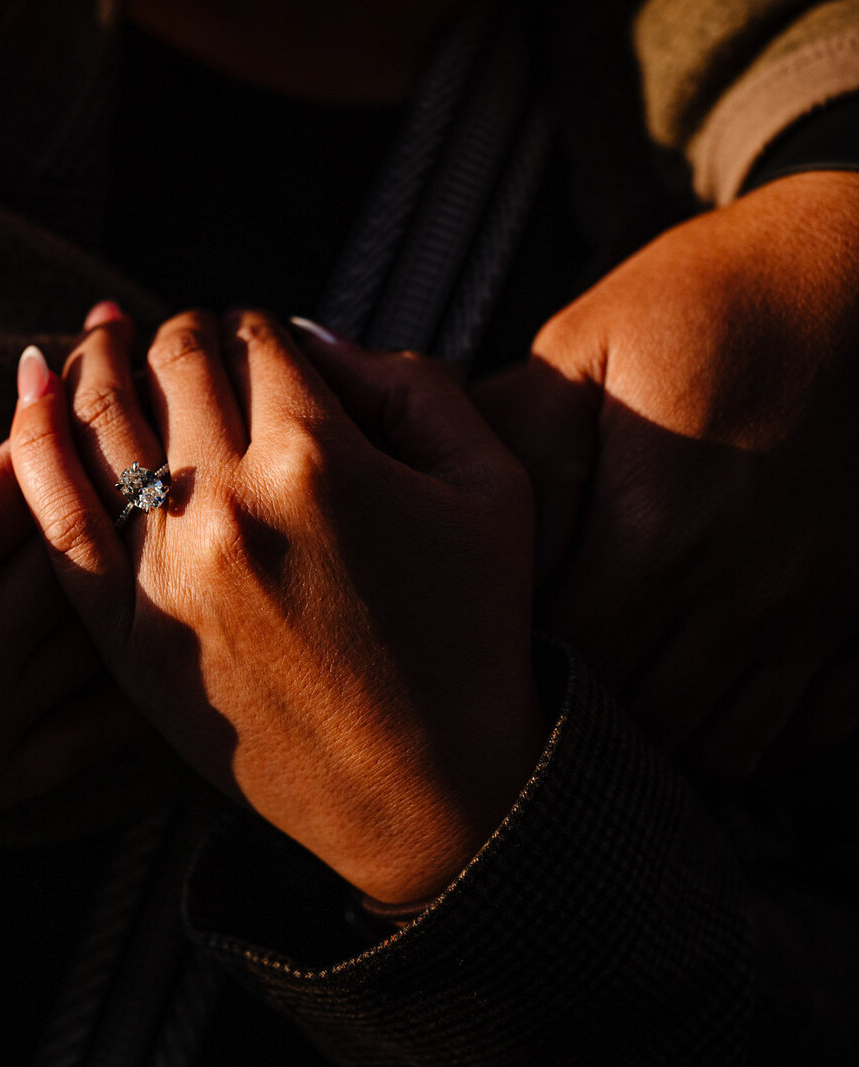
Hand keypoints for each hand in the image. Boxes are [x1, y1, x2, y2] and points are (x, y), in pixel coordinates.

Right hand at [0, 311, 136, 907]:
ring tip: (161, 487)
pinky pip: (102, 730)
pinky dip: (141, 668)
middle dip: (114, 452)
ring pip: (106, 626)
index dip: (61, 396)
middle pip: (80, 540)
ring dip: (140, 550)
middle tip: (143, 395)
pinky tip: (163, 616)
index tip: (84, 347)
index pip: (19, 469)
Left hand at [8, 306, 543, 903]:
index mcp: (319, 457)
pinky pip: (56, 518)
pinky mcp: (125, 635)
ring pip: (100, 418)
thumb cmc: (472, 636)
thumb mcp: (493, 486)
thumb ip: (411, 385)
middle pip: (174, 363)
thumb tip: (308, 336)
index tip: (256, 344)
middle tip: (184, 342)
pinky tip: (33, 389)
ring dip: (96, 360)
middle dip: (181, 335)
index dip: (255, 326)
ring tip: (99, 338)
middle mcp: (230, 502)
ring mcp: (166, 570)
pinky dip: (32, 442)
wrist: (426, 793)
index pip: (256, 338)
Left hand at [475, 171, 858, 776]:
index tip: (483, 639)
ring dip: (662, 732)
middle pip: (634, 716)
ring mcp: (817, 617)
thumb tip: (412, 479)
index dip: (513, 660)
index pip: (560, 659)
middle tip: (535, 679)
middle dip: (576, 708)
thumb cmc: (719, 298)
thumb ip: (511, 435)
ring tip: (614, 695)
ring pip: (724, 744)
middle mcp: (740, 597)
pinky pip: (813, 730)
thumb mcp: (589, 343)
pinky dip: (758, 733)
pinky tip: (713, 694)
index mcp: (657, 535)